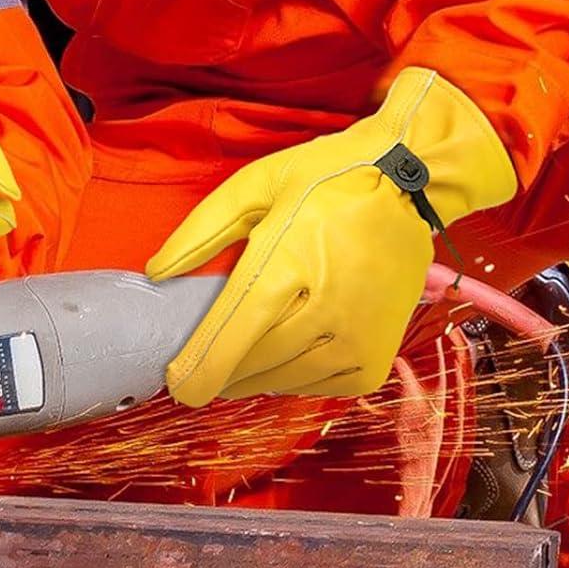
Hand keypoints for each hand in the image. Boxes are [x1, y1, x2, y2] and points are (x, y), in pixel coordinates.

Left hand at [146, 68, 515, 404]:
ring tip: (247, 344)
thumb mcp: (258, 185)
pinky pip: (316, 388)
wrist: (410, 184)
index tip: (175, 382)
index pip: (227, 340)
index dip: (194, 372)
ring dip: (253, 372)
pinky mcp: (373, 359)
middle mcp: (323, 310)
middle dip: (218, 366)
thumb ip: (203, 230)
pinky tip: (289, 346)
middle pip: (248, 366)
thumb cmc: (330, 179)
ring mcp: (353, 340)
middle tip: (207, 351)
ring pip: (279, 381)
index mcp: (285, 264)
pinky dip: (292, 375)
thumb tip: (158, 272)